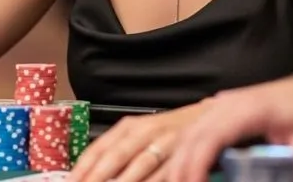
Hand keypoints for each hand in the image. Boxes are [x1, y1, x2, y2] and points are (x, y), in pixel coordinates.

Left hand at [69, 103, 208, 181]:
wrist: (209, 118)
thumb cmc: (170, 130)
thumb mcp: (141, 133)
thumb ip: (118, 150)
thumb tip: (89, 172)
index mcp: (131, 126)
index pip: (100, 147)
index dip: (83, 167)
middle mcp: (147, 131)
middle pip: (117, 156)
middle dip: (97, 177)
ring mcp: (166, 142)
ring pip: (139, 167)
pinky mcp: (184, 155)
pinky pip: (164, 174)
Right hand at [167, 75, 292, 181]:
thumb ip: (287, 171)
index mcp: (252, 109)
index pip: (213, 135)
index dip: (198, 163)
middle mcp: (229, 103)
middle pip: (192, 135)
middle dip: (182, 168)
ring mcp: (221, 105)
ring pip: (188, 133)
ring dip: (180, 163)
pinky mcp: (220, 113)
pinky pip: (194, 133)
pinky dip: (186, 154)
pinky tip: (189, 174)